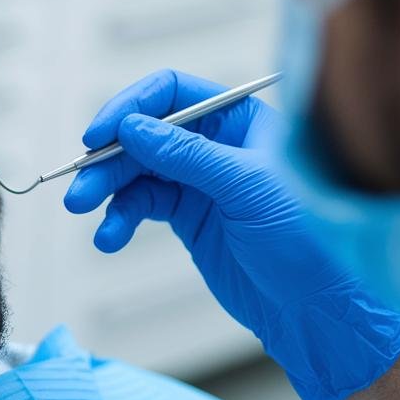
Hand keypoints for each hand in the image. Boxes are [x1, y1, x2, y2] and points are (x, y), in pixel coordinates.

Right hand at [63, 69, 399, 399]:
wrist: (318, 307)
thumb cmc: (309, 240)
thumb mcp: (248, 187)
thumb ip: (187, 154)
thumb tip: (132, 128)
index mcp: (240, 120)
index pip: (173, 92)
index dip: (131, 108)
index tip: (100, 135)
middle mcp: (217, 143)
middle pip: (145, 134)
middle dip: (109, 158)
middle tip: (81, 185)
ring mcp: (200, 180)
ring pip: (136, 171)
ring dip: (106, 190)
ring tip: (84, 210)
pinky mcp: (189, 216)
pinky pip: (140, 206)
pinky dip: (119, 218)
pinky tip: (109, 237)